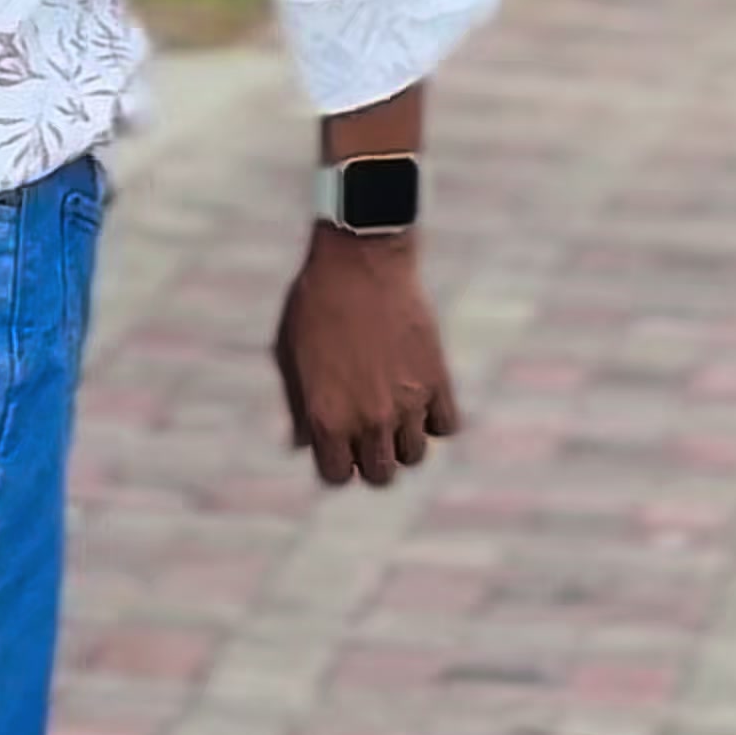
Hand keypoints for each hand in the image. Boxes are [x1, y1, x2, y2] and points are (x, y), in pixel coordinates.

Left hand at [274, 228, 459, 490]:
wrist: (360, 259)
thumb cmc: (315, 302)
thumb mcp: (290, 353)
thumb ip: (298, 406)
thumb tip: (304, 443)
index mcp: (327, 417)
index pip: (338, 476)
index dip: (336, 462)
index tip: (336, 444)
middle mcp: (370, 419)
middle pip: (380, 475)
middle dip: (370, 458)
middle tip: (365, 431)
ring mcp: (407, 402)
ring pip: (414, 456)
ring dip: (402, 440)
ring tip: (392, 410)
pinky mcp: (437, 380)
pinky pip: (445, 426)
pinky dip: (434, 418)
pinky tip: (418, 396)